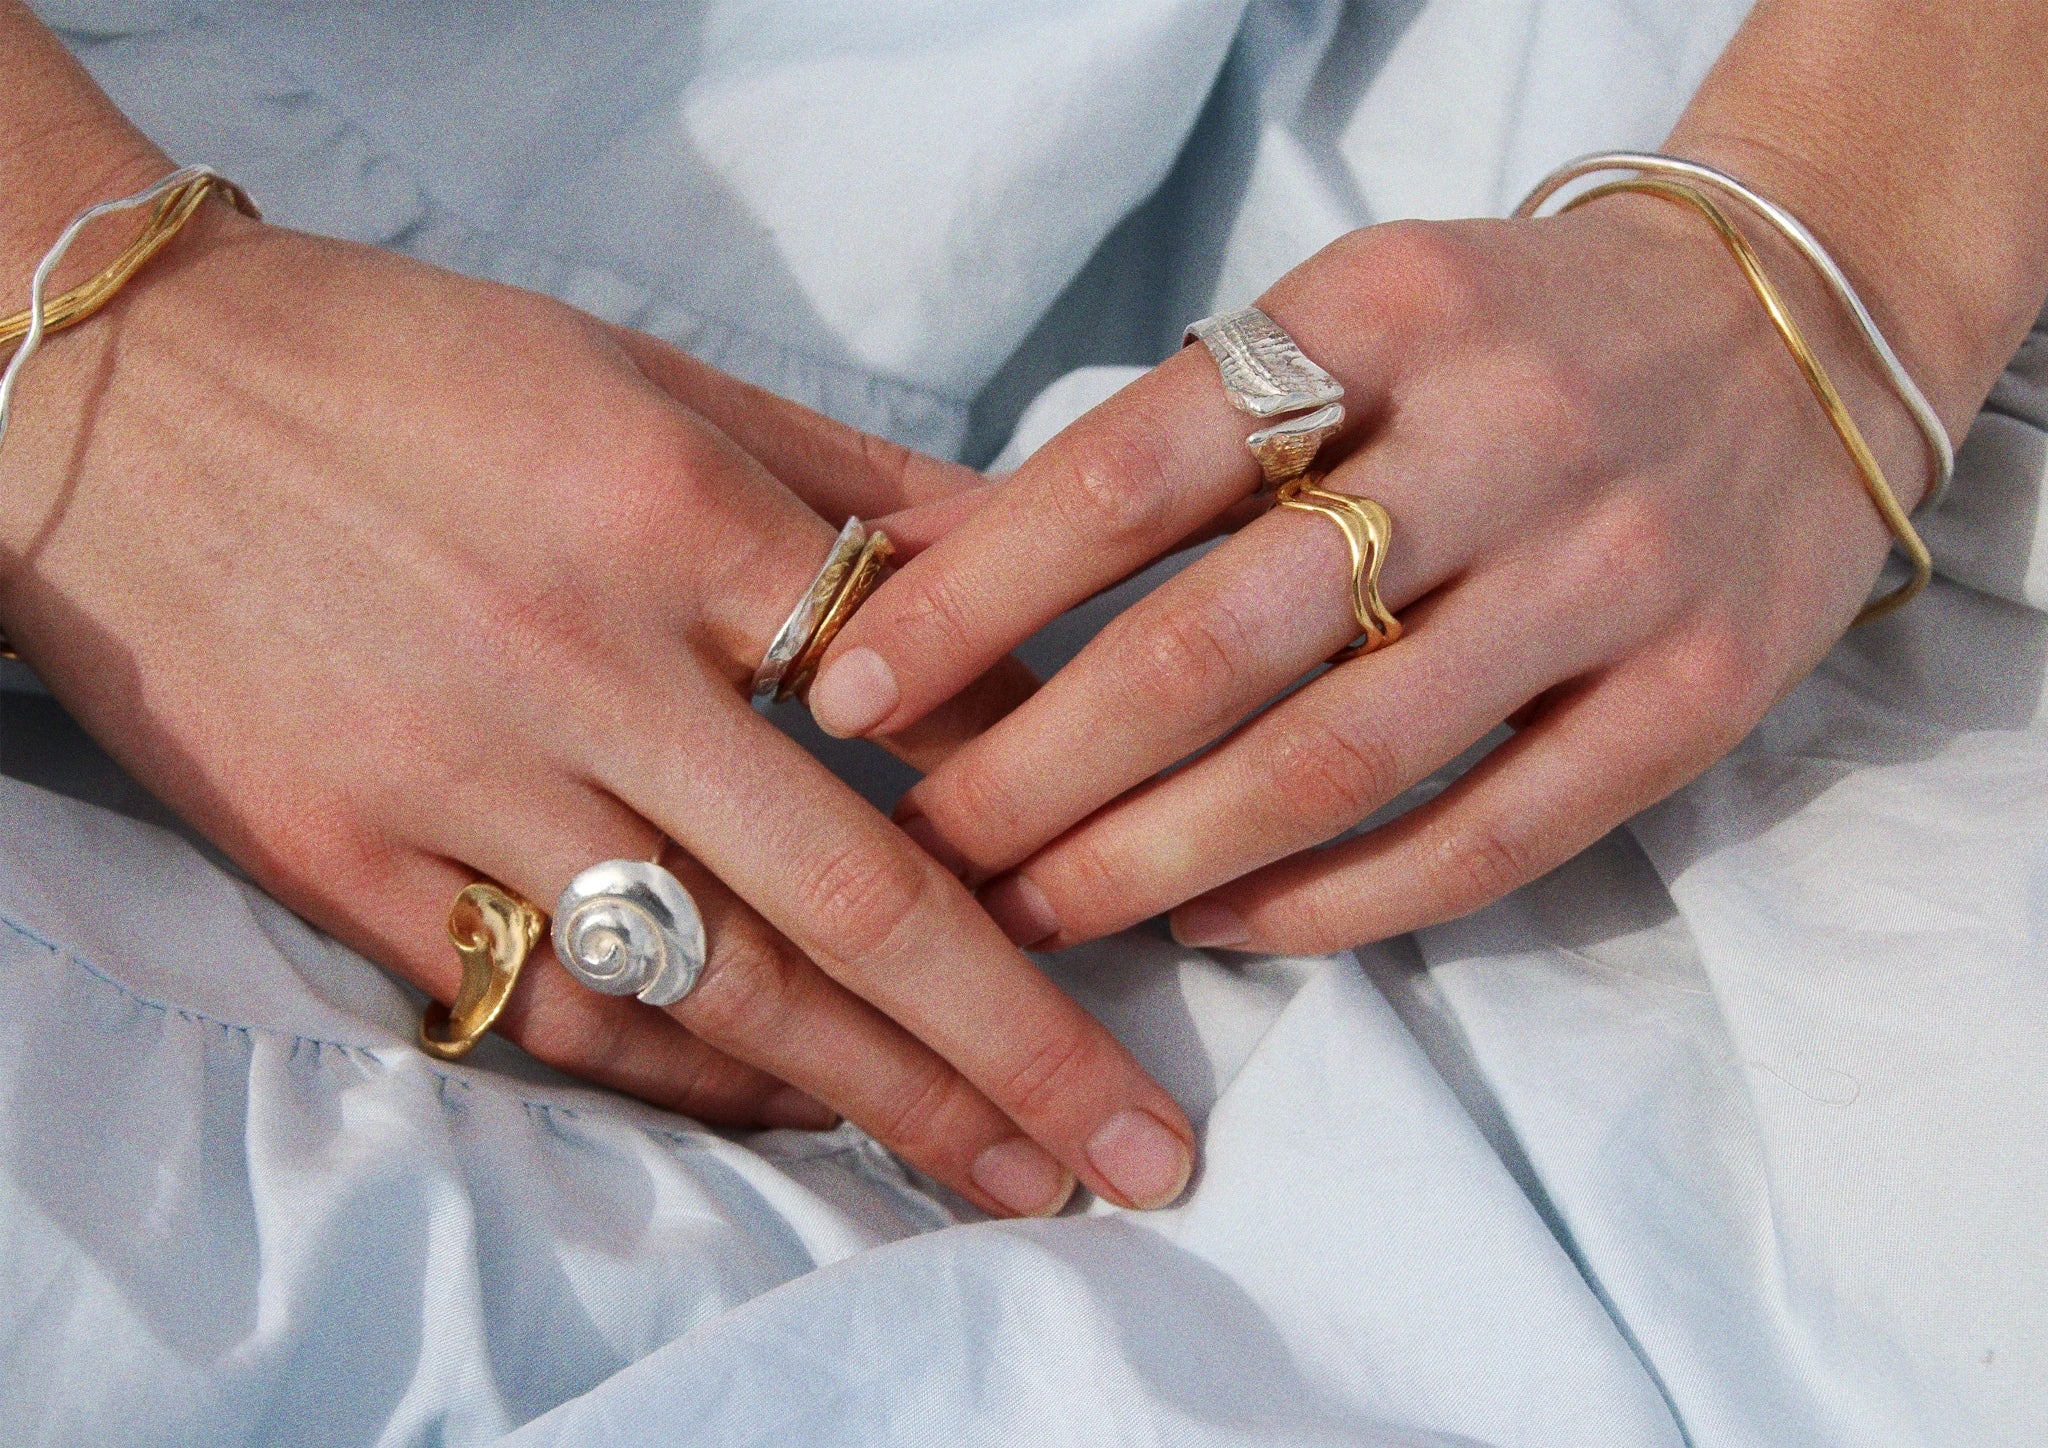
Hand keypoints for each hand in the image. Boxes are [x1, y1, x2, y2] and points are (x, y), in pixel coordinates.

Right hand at [0, 200, 1194, 1215]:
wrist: (113, 392)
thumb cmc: (404, 363)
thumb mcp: (644, 366)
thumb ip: (843, 478)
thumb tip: (1024, 559)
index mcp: (674, 514)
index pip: (923, 701)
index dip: (1054, 813)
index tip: (1146, 907)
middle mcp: (583, 666)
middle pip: (852, 895)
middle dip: (1016, 1041)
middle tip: (1137, 1150)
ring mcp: (456, 786)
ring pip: (714, 987)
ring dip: (882, 1099)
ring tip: (1006, 1177)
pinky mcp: (345, 868)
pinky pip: (552, 1010)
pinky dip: (687, 1080)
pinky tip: (798, 1119)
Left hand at [805, 196, 1947, 953]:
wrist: (1787, 333)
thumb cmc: (1505, 337)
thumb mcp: (1345, 315)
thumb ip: (1172, 436)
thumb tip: (935, 571)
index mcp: (1383, 310)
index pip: (1131, 470)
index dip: (972, 599)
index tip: (845, 690)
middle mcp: (1504, 436)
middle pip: (1215, 643)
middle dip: (1037, 769)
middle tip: (926, 848)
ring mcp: (1612, 575)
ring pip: (1339, 761)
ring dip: (1157, 860)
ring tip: (1034, 911)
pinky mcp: (1692, 698)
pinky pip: (1485, 839)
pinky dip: (1331, 905)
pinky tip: (1218, 925)